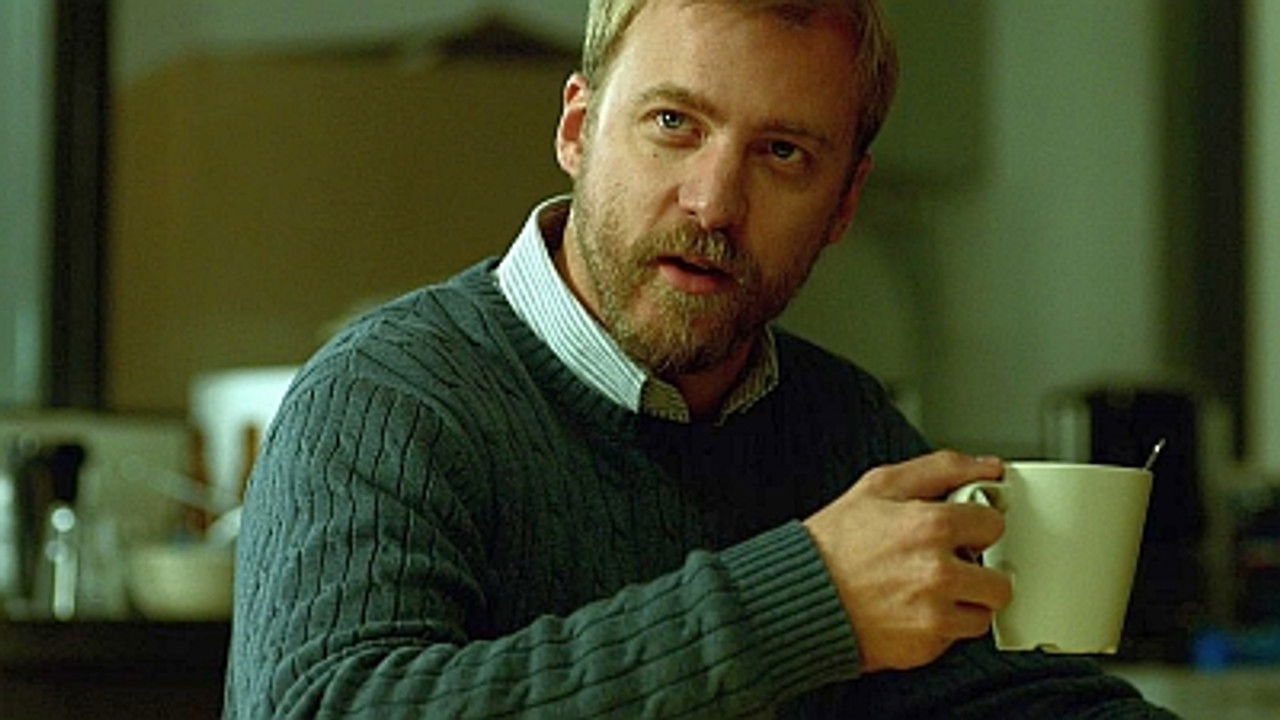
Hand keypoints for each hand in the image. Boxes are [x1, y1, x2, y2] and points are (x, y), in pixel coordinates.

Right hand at [803, 450, 1011, 672]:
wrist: (802, 596)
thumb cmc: (834, 542)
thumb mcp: (879, 486)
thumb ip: (941, 469)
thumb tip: (988, 466)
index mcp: (931, 526)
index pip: (995, 525)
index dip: (976, 525)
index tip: (964, 530)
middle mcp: (939, 572)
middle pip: (999, 578)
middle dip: (978, 570)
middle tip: (949, 564)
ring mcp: (934, 613)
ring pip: (984, 613)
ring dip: (965, 603)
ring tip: (931, 589)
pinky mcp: (926, 646)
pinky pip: (957, 637)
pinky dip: (941, 625)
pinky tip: (914, 608)